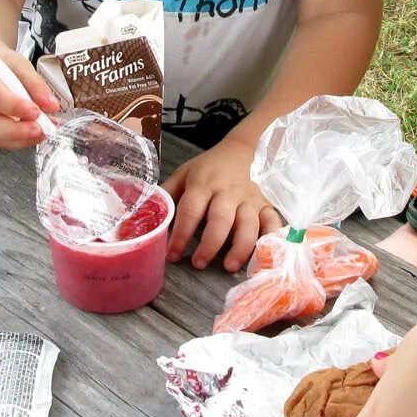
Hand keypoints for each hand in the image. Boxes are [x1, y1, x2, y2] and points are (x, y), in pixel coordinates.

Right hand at [0, 43, 58, 148]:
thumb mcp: (17, 63)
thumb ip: (34, 83)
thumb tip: (51, 105)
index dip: (13, 105)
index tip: (35, 111)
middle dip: (15, 130)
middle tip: (40, 129)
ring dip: (19, 138)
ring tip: (43, 131)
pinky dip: (17, 142)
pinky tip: (33, 135)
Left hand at [163, 135, 280, 270]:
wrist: (242, 150)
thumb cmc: (209, 168)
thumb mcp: (184, 174)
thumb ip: (167, 194)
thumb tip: (143, 215)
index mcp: (203, 183)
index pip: (190, 210)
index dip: (181, 234)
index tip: (172, 255)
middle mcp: (227, 192)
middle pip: (220, 219)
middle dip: (210, 244)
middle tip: (198, 264)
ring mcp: (249, 199)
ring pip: (248, 224)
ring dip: (240, 247)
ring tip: (228, 266)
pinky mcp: (266, 204)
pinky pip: (272, 222)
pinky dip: (271, 239)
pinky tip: (264, 255)